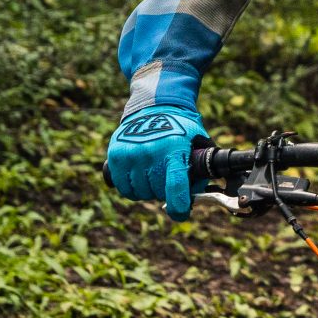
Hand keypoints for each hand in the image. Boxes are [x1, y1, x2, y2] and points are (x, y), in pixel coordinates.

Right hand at [105, 104, 209, 218]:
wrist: (154, 105)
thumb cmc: (181, 128)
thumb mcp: (199, 142)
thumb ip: (202, 169)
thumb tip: (199, 198)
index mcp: (174, 149)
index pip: (175, 186)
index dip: (179, 206)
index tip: (181, 213)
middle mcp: (150, 151)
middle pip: (157, 192)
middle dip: (165, 192)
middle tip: (168, 181)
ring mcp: (131, 153)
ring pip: (139, 193)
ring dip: (148, 191)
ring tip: (153, 176)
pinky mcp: (115, 155)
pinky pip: (123, 187)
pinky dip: (132, 188)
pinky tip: (139, 178)